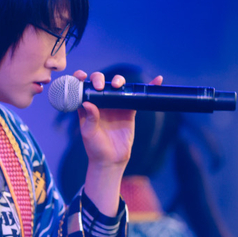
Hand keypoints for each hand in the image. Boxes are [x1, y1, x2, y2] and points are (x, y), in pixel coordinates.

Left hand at [79, 70, 162, 216]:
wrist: (111, 160)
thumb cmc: (95, 148)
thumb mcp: (89, 133)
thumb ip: (90, 118)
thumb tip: (87, 103)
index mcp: (87, 106)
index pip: (83, 88)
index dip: (81, 78)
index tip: (82, 76)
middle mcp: (100, 103)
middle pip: (101, 83)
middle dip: (100, 79)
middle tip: (101, 86)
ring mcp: (115, 105)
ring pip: (118, 86)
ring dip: (120, 80)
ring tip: (119, 85)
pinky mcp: (129, 110)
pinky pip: (137, 97)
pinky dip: (147, 88)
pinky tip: (156, 80)